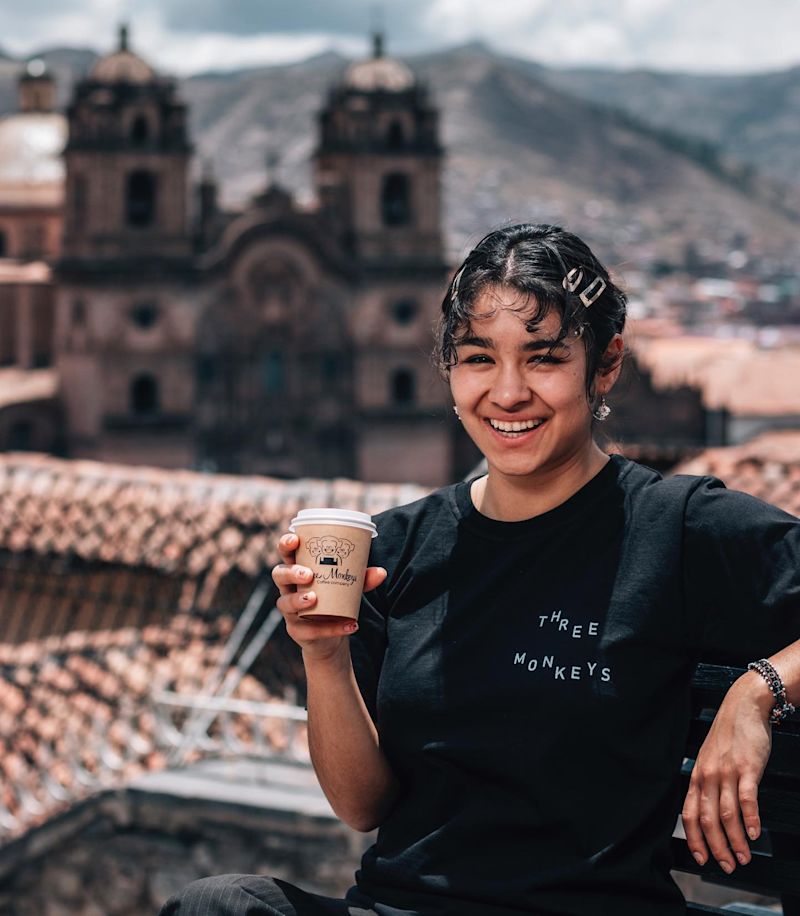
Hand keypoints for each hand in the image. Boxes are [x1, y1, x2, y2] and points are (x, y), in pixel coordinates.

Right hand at [272, 532, 386, 662]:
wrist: (333, 637)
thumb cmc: (335, 601)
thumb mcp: (349, 587)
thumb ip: (363, 579)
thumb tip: (381, 572)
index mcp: (298, 569)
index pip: (286, 553)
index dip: (286, 545)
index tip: (294, 540)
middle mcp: (289, 588)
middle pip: (279, 575)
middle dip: (291, 572)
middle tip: (308, 574)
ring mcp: (290, 611)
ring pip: (285, 602)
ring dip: (298, 600)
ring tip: (313, 598)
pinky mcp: (297, 631)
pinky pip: (309, 630)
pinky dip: (331, 628)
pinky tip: (349, 625)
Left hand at [681, 671, 772, 873]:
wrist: (743, 706)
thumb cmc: (729, 736)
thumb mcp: (710, 759)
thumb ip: (708, 784)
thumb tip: (711, 812)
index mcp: (697, 776)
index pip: (688, 814)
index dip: (694, 838)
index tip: (702, 858)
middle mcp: (708, 776)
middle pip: (707, 819)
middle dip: (716, 847)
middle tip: (727, 865)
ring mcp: (727, 772)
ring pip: (726, 814)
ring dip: (735, 840)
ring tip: (744, 857)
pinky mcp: (747, 768)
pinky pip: (746, 799)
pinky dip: (750, 819)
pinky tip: (754, 834)